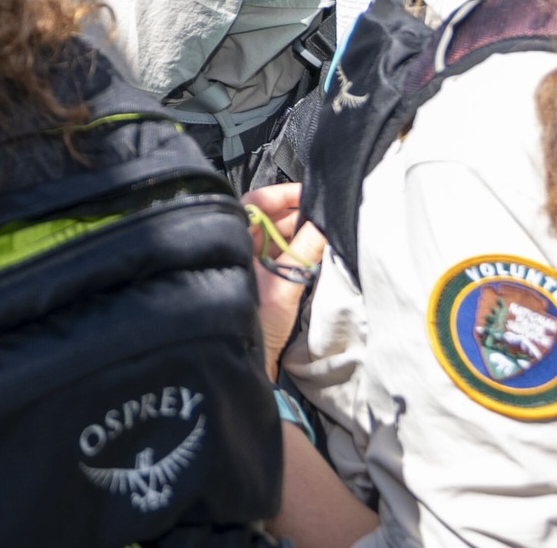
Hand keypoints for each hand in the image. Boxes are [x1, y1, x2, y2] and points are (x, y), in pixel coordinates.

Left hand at [243, 182, 325, 375]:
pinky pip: (276, 255)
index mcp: (232, 241)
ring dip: (297, 231)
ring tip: (324, 227)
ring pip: (273, 237)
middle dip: (296, 213)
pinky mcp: (257, 281)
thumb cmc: (255, 321)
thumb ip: (304, 252)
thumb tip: (323, 224)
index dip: (282, 195)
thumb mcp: (283, 285)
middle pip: (267, 219)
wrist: (245, 363)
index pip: (256, 203)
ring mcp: (246, 264)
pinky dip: (294, 250)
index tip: (309, 192)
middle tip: (325, 211)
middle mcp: (236, 247)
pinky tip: (313, 248)